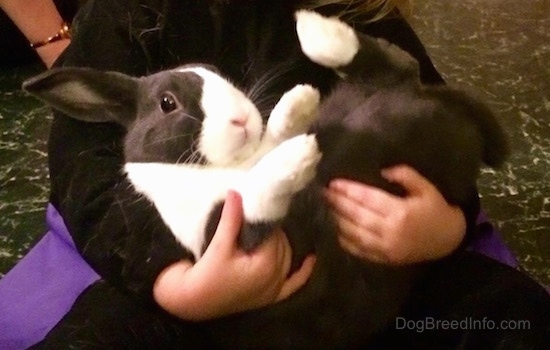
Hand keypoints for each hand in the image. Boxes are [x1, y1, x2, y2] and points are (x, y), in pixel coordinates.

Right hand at [153, 190, 315, 320]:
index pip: (275, 234)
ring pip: (288, 259)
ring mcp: (274, 290)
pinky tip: (311, 259)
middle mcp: (275, 278)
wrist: (192, 302)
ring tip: (274, 230)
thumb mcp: (219, 245)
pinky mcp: (269, 297)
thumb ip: (231, 219)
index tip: (259, 208)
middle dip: (274, 231)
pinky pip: (293, 284)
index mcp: (266, 265)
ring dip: (284, 245)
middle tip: (260, 218)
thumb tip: (236, 192)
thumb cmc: (205, 274)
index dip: (267, 220)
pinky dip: (303, 272)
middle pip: (283, 245)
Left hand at [324, 165, 465, 264]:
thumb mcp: (426, 187)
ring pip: (354, 233)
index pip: (367, 198)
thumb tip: (381, 171)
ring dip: (337, 220)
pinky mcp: (384, 258)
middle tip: (323, 192)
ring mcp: (385, 248)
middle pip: (356, 215)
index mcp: (400, 212)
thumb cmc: (436, 210)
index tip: (333, 182)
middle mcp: (390, 231)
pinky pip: (359, 250)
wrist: (450, 240)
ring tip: (327, 207)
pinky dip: (345, 240)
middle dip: (338, 203)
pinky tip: (336, 229)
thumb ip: (405, 175)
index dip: (348, 190)